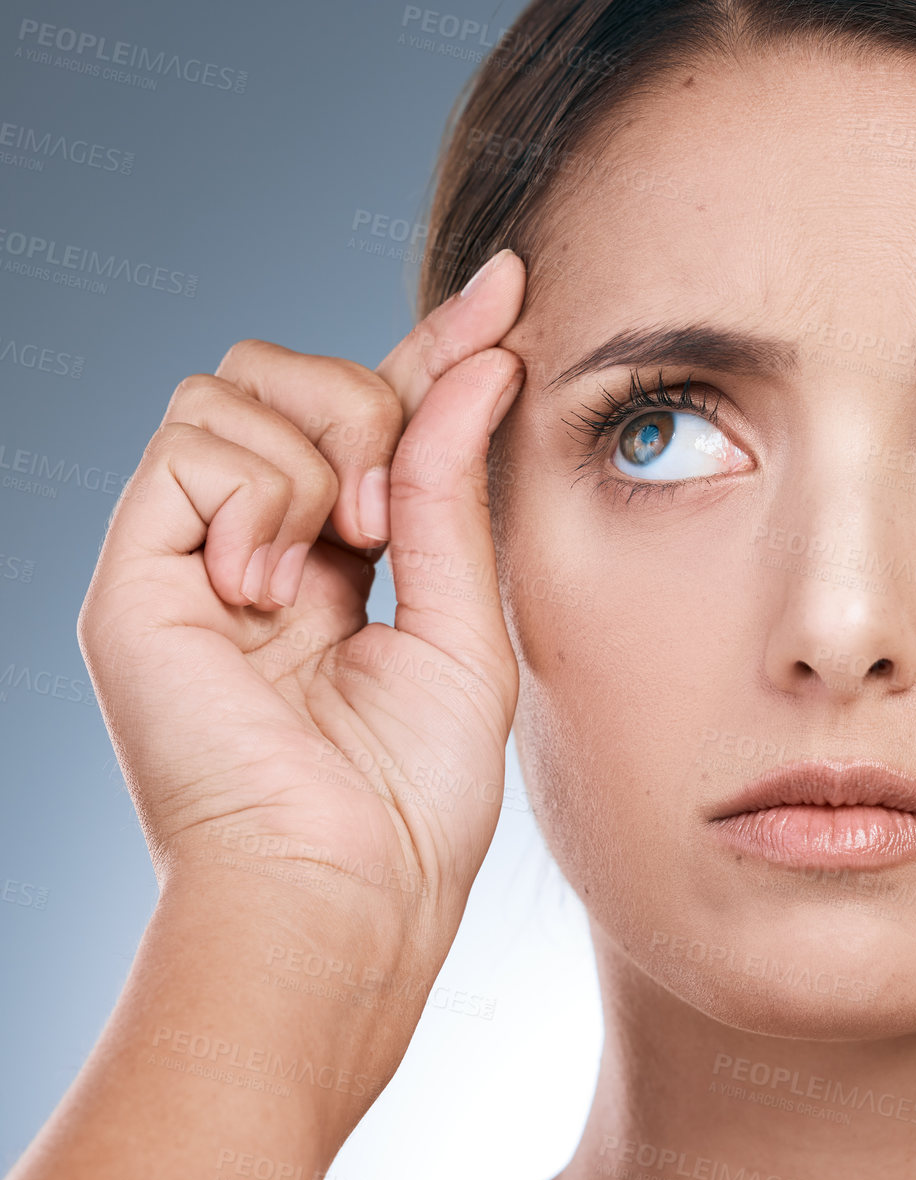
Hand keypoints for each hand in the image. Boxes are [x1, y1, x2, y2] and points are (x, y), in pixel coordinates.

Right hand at [78, 249, 527, 958]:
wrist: (346, 889)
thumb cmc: (411, 796)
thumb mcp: (465, 623)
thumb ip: (454, 490)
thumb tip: (484, 357)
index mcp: (343, 560)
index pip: (383, 414)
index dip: (441, 345)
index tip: (511, 286)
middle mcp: (262, 545)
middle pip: (297, 371)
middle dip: (370, 406)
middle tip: (389, 523)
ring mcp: (192, 555)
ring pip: (239, 384)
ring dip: (320, 455)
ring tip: (340, 564)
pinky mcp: (136, 573)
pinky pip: (193, 441)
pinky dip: (259, 494)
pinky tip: (276, 586)